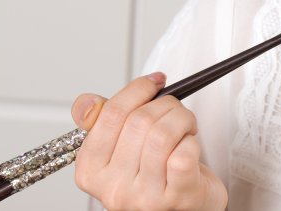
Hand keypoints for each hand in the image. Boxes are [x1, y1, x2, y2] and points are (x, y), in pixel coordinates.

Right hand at [71, 73, 227, 210]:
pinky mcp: (175, 197)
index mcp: (91, 171)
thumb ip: (104, 122)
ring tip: (185, 126)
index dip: (137, 90)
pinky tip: (190, 146)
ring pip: (162, 134)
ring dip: (182, 119)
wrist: (188, 206)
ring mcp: (144, 196)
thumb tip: (88, 102)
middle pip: (139, 121)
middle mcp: (113, 188)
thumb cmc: (157, 175)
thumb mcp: (122, 149)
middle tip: (175, 109)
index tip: (155, 82)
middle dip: (166, 104)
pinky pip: (183, 152)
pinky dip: (192, 140)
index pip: (110, 115)